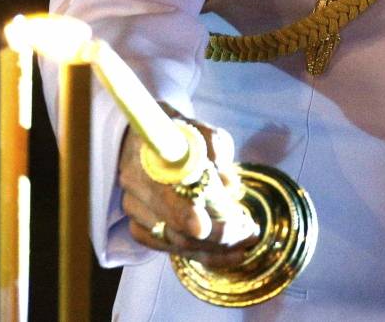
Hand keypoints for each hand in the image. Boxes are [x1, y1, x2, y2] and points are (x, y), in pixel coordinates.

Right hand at [118, 110, 259, 264]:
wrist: (142, 138)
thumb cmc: (176, 132)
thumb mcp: (200, 129)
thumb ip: (216, 148)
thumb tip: (230, 186)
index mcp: (150, 157)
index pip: (166, 193)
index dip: (187, 215)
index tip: (213, 226)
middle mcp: (138, 186)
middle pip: (176, 227)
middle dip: (217, 237)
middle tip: (249, 234)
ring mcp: (135, 209)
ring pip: (174, 243)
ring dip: (212, 251)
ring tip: (243, 247)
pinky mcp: (138, 224)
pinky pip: (166, 248)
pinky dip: (196, 254)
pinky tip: (221, 254)